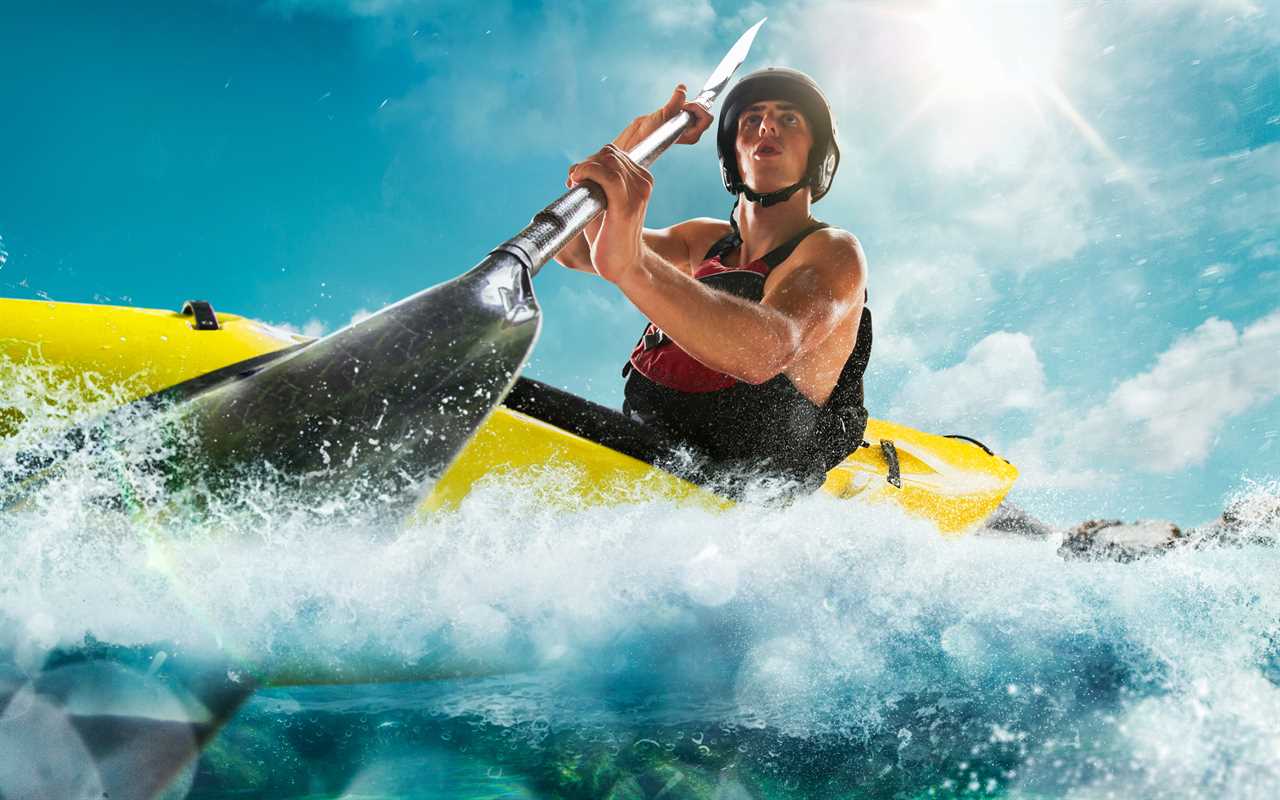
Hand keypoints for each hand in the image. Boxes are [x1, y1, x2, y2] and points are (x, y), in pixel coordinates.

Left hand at [566, 143, 651, 284]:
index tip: (579, 177)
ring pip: (607, 160)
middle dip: (586, 163)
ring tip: (575, 183)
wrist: (624, 264)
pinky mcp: (626, 206)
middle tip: (574, 181)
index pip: (613, 154)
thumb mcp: (605, 204)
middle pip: (608, 154)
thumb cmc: (611, 236)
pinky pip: (607, 176)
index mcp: (642, 180)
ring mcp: (637, 193)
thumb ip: (596, 184)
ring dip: (584, 168)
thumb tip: (574, 171)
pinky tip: (577, 181)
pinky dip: (588, 172)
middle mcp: (643, 183)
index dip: (591, 161)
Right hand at [611, 83, 713, 150]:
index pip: (707, 118)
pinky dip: (681, 101)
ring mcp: (684, 124)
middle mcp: (690, 130)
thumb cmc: (648, 136)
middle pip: (703, 111)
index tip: (684, 106)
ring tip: (673, 108)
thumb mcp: (664, 116)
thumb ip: (675, 102)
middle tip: (681, 105)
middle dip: (693, 104)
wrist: (638, 136)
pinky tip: (673, 105)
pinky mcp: (678, 117)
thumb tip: (682, 89)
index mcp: (692, 135)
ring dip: (686, 103)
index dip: (697, 107)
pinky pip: (687, 105)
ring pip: (695, 107)